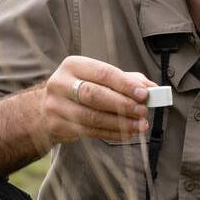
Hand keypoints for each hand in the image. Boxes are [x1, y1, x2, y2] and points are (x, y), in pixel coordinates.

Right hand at [39, 56, 153, 144]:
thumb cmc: (81, 89)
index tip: (144, 94)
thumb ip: (127, 81)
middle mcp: (60, 83)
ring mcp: (56, 106)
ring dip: (120, 123)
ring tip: (139, 125)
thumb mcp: (100, 78)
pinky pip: (89, 132)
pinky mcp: (57, 126)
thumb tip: (152, 89)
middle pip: (94, 95)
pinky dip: (112, 134)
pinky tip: (127, 134)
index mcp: (73, 65)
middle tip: (143, 111)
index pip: (102, 73)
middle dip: (122, 104)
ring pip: (91, 117)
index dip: (125, 84)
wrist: (46, 107)